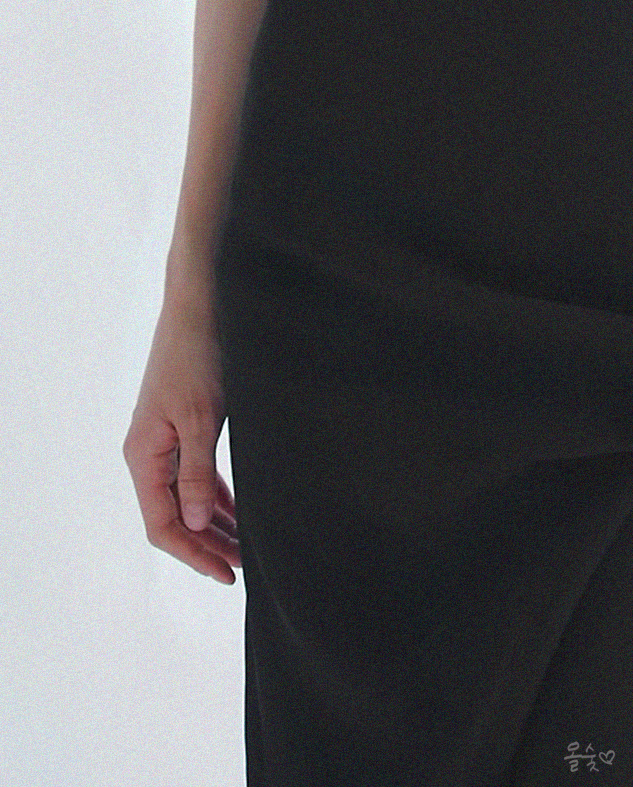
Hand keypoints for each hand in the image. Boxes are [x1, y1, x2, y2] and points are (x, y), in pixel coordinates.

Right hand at [123, 281, 240, 582]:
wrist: (200, 303)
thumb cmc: (199, 355)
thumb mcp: (202, 418)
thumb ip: (197, 473)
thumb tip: (197, 524)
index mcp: (144, 455)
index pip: (161, 524)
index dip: (193, 554)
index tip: (226, 572)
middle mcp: (148, 452)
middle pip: (173, 516)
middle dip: (206, 545)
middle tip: (242, 567)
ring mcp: (165, 440)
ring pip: (186, 498)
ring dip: (213, 524)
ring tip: (245, 548)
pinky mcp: (183, 426)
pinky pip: (195, 474)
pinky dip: (216, 496)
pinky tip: (239, 512)